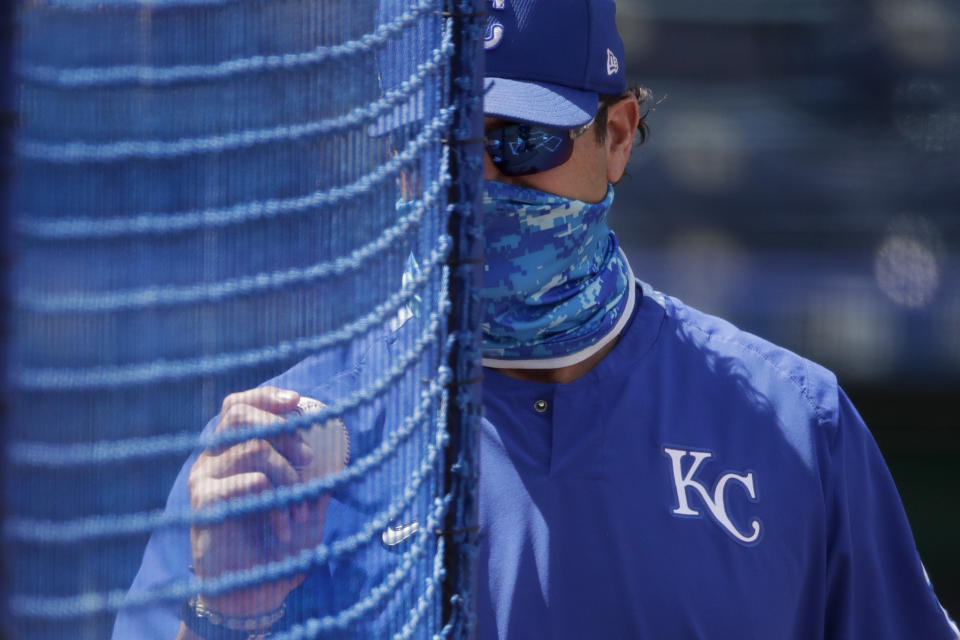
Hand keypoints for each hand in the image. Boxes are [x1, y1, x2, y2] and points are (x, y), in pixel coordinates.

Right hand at [187, 386, 331, 615]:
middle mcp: (214, 458)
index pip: (239, 405)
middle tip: (307, 457)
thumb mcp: (305, 503)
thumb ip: (315, 473)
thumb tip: (338, 447)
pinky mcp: (203, 501)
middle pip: (238, 414)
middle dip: (282, 428)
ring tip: (299, 507)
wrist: (254, 591)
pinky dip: (271, 495)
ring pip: (253, 448)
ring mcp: (205, 477)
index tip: (298, 401)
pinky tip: (282, 521)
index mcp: (233, 451)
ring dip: (288, 475)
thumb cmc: (279, 543)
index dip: (267, 397)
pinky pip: (242, 480)